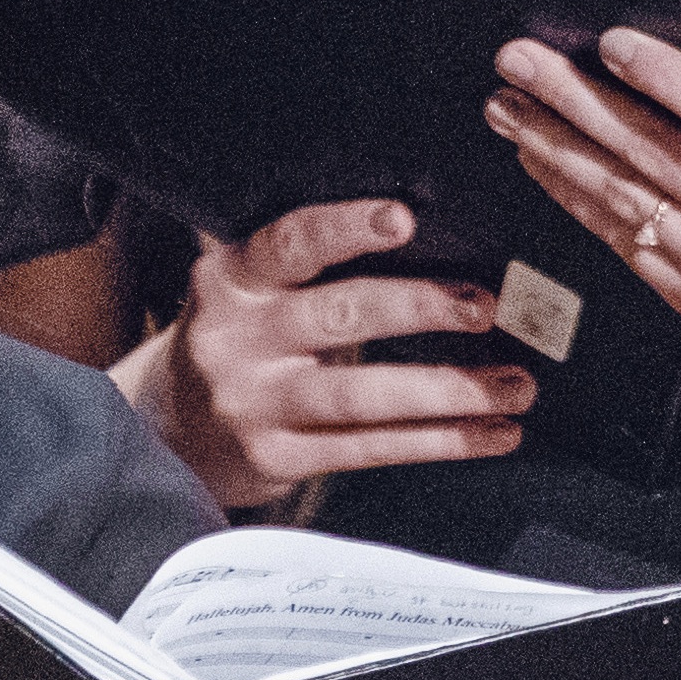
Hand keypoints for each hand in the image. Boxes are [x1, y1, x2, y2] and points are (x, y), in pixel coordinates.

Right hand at [134, 197, 524, 504]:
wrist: (165, 432)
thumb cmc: (236, 340)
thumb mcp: (246, 287)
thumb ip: (305, 258)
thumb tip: (421, 223)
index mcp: (233, 278)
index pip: (291, 242)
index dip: (346, 228)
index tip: (405, 219)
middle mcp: (238, 339)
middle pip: (338, 317)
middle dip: (419, 308)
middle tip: (486, 306)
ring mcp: (256, 405)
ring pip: (362, 397)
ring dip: (449, 391)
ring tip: (515, 386)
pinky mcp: (278, 460)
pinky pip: (371, 449)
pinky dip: (441, 442)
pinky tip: (491, 434)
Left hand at [488, 0, 680, 339]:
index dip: (666, 81)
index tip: (610, 44)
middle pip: (657, 158)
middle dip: (576, 105)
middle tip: (521, 61)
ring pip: (624, 201)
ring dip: (553, 148)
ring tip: (507, 102)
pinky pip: (619, 241)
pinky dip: (571, 196)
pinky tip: (537, 155)